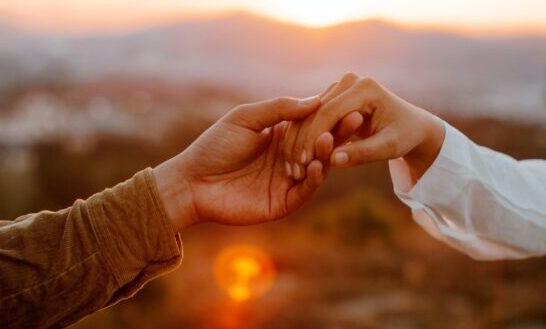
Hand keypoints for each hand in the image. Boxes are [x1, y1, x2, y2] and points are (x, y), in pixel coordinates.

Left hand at [152, 96, 334, 231]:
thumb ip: (278, 109)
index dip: (330, 113)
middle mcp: (289, 158)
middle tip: (354, 118)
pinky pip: (305, 191)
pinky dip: (314, 179)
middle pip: (321, 145)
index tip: (347, 100)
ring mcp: (287, 181)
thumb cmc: (214, 146)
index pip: (313, 123)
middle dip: (337, 133)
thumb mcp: (245, 119)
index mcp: (281, 135)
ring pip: (317, 168)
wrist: (191, 182)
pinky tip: (318, 166)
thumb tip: (315, 100)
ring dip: (326, 154)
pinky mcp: (282, 203)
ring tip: (330, 140)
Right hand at [284, 73, 445, 182]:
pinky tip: (297, 157)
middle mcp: (350, 81)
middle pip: (316, 111)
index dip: (315, 137)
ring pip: (310, 114)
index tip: (306, 162)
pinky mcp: (334, 96)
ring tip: (294, 165)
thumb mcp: (389, 148)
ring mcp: (340, 86)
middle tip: (294, 167)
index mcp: (365, 88)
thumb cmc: (404, 137)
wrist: (411, 126)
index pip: (330, 112)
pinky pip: (312, 116)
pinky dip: (304, 136)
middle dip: (304, 140)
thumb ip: (362, 153)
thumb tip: (334, 161)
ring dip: (299, 139)